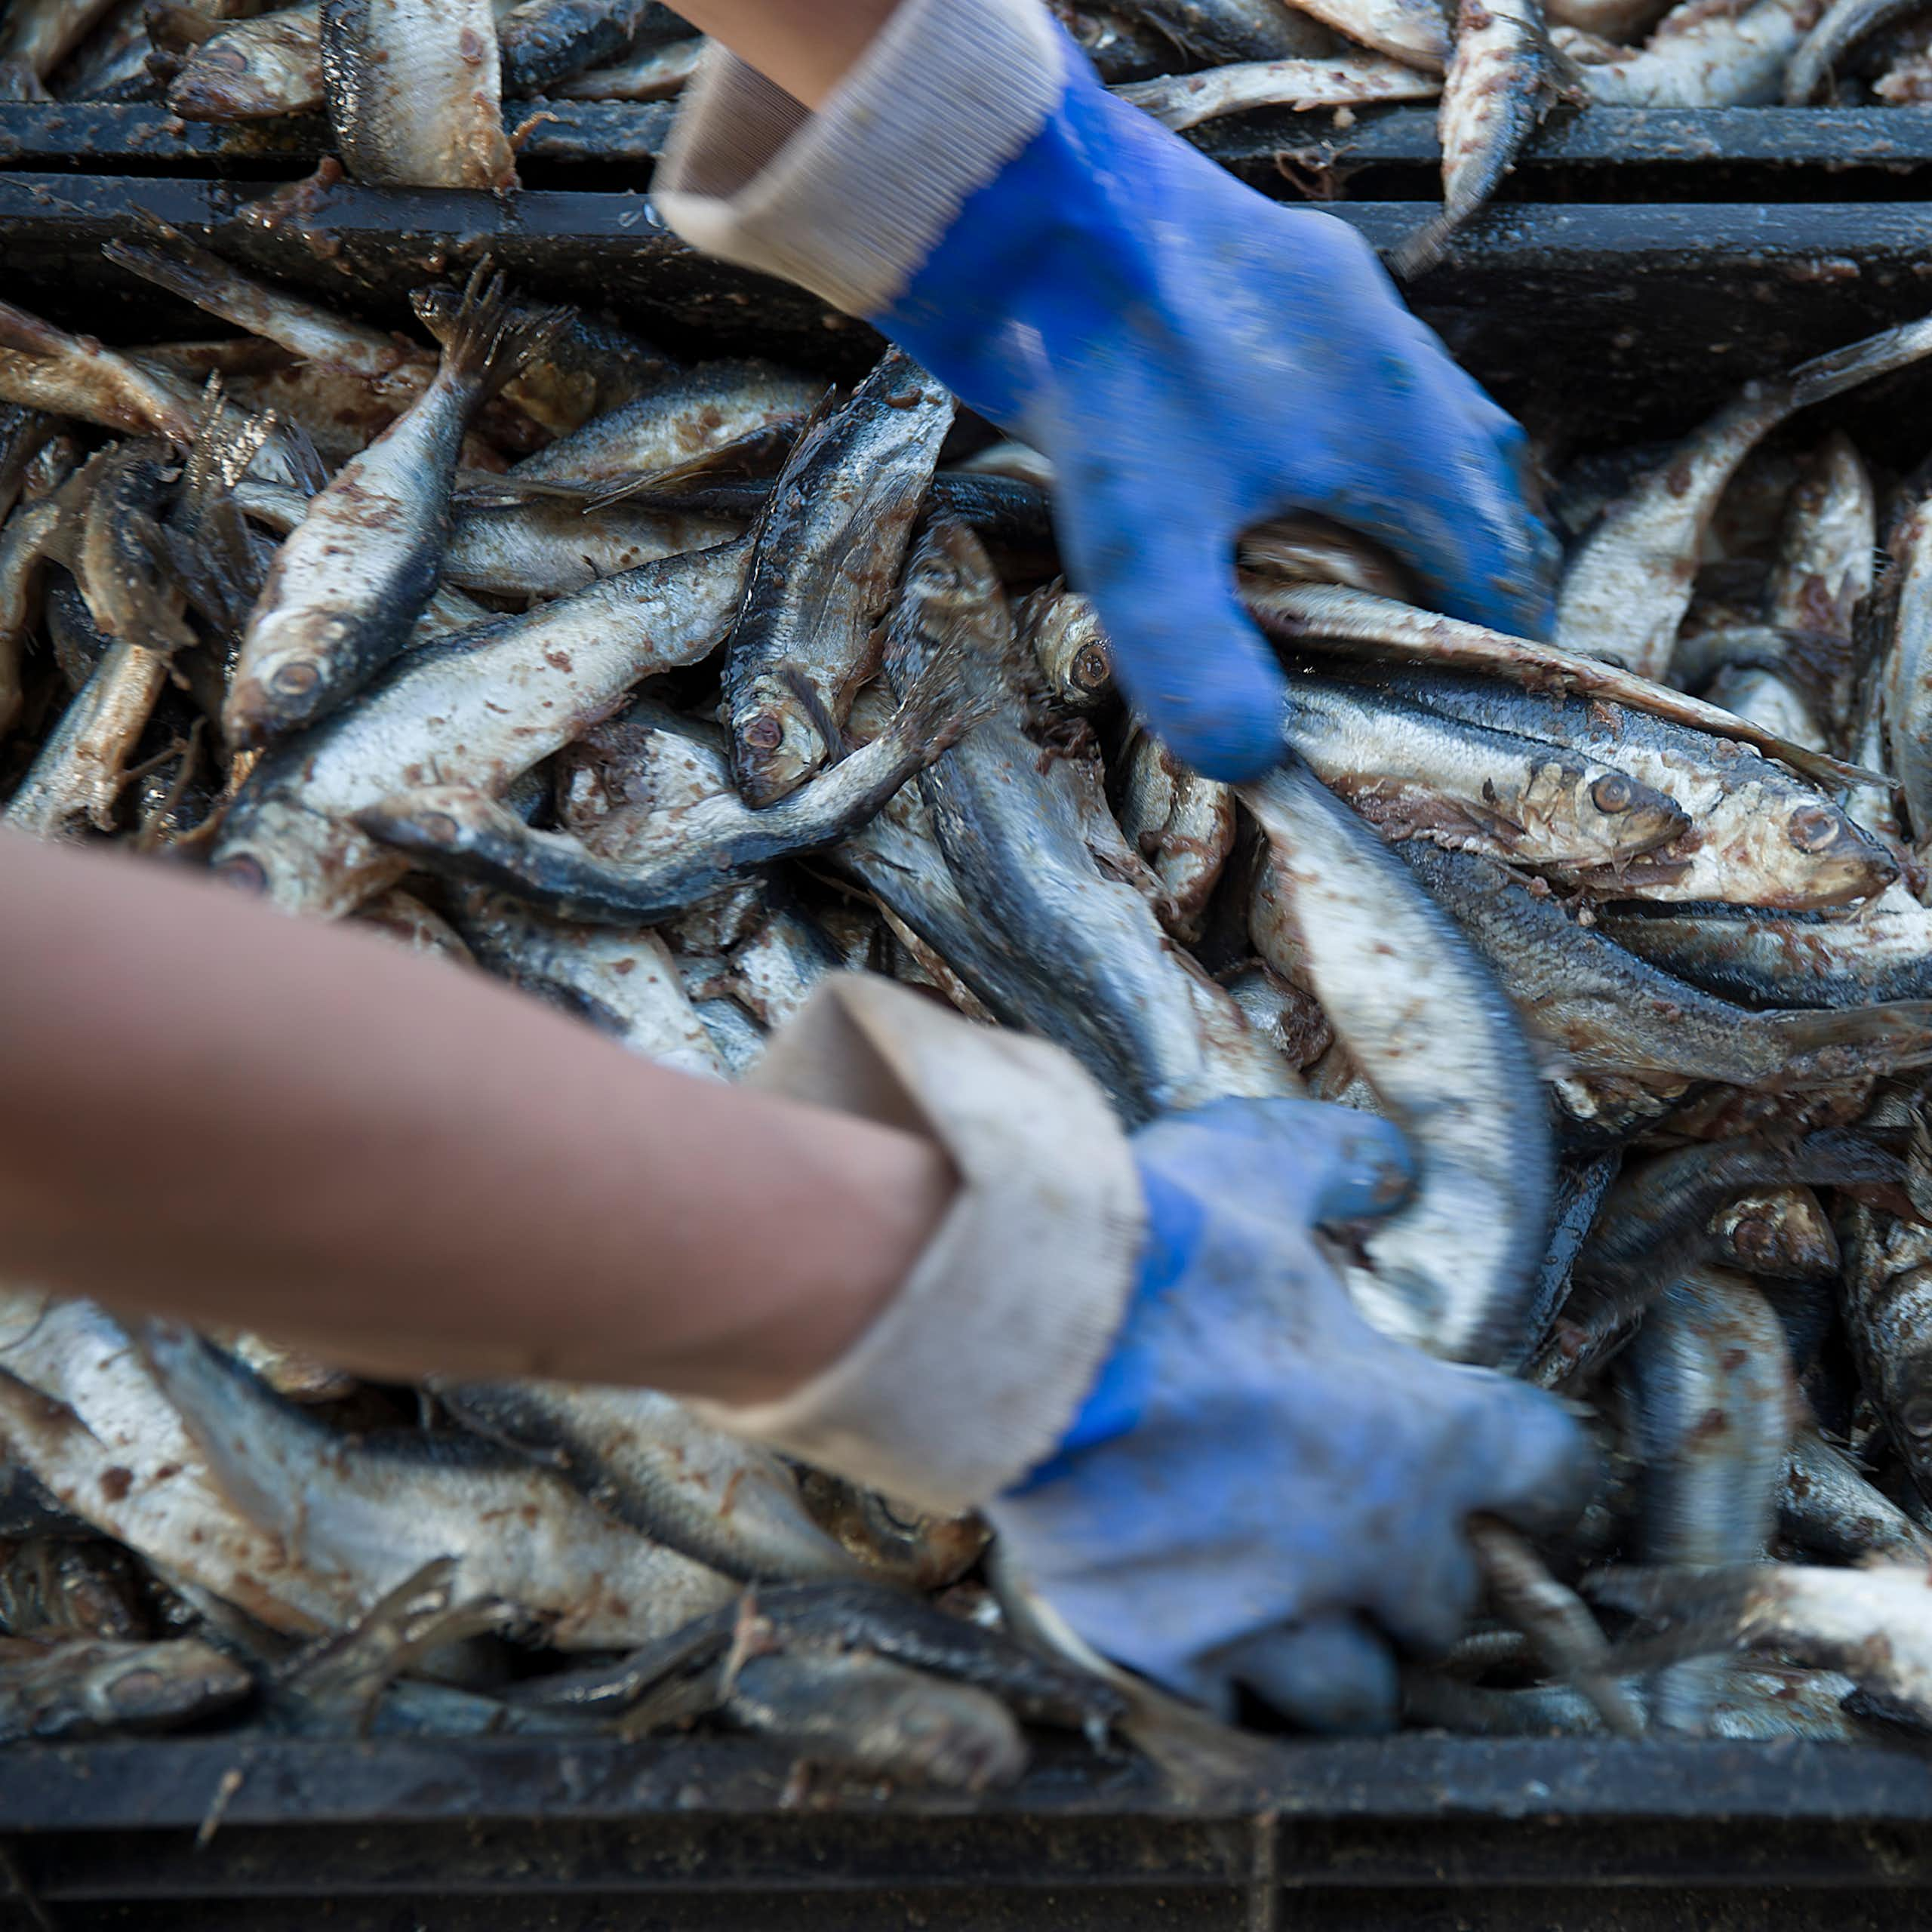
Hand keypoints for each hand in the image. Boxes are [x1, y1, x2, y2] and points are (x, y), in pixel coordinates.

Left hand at [876, 40, 1556, 779]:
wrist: (1025, 206)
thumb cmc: (1100, 363)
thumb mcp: (1143, 542)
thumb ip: (1196, 660)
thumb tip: (1245, 755)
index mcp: (1399, 425)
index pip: (1502, 559)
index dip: (1500, 644)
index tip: (1477, 704)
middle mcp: (1392, 360)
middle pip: (1473, 494)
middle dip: (1456, 583)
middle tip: (1415, 659)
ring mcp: (1335, 314)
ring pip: (1409, 433)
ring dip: (1398, 513)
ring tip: (1351, 593)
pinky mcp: (1271, 294)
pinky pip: (1342, 389)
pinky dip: (1334, 456)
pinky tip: (1267, 496)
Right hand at [987, 1099, 1593, 1731]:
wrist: (1016, 1321)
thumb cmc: (1155, 1243)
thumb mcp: (1261, 1161)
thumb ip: (1344, 1165)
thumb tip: (1393, 1168)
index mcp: (1418, 1429)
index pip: (1545, 1471)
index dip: (1540, 1466)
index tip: (1522, 1466)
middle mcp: (1364, 1542)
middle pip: (1448, 1606)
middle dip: (1421, 1573)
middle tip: (1379, 1534)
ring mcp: (1267, 1609)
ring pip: (1353, 1691)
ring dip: (1338, 1652)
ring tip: (1299, 1613)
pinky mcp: (1169, 1649)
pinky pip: (1232, 1713)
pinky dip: (1227, 1685)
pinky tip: (1204, 1640)